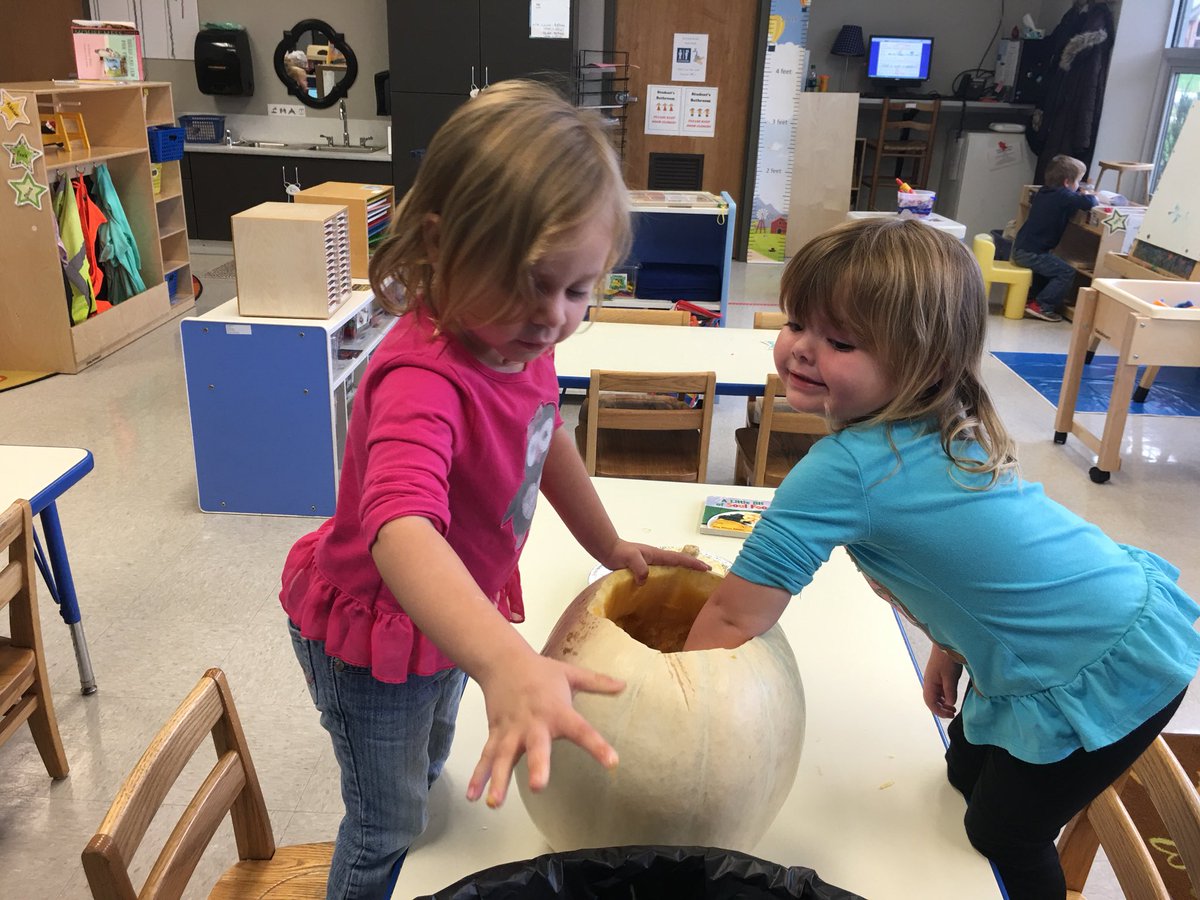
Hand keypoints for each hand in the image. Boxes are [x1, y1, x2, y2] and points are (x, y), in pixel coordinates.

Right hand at [467, 652, 623, 808]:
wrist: (502, 660)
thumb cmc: (540, 670)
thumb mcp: (571, 673)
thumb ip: (597, 683)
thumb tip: (624, 685)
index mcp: (557, 710)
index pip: (581, 730)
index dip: (596, 746)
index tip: (611, 762)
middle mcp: (534, 723)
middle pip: (536, 746)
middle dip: (537, 765)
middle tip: (538, 786)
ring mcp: (511, 730)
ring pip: (503, 757)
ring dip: (498, 780)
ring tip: (494, 804)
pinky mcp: (495, 733)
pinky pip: (486, 757)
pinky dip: (478, 776)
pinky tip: (474, 796)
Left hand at [598, 540, 710, 583]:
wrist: (609, 551)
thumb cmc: (619, 553)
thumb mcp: (629, 558)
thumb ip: (639, 567)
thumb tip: (645, 580)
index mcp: (657, 555)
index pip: (679, 559)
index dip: (693, 563)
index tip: (706, 568)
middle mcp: (658, 558)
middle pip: (680, 562)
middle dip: (694, 566)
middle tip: (707, 573)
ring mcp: (653, 563)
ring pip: (673, 567)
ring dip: (684, 571)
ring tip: (695, 580)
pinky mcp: (647, 569)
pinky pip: (664, 573)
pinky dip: (672, 576)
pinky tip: (672, 586)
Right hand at [923, 646, 963, 718]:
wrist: (947, 643)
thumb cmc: (946, 658)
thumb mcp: (950, 676)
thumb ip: (950, 691)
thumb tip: (950, 704)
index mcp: (930, 683)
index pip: (930, 702)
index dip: (938, 711)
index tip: (949, 715)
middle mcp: (930, 682)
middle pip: (931, 700)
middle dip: (941, 709)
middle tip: (952, 713)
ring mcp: (934, 679)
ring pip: (936, 696)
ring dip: (943, 704)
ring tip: (953, 708)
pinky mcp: (939, 676)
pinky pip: (940, 691)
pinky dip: (945, 697)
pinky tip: (952, 698)